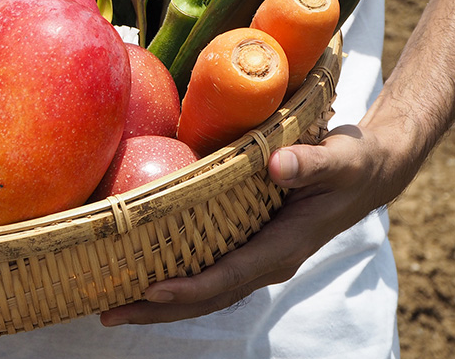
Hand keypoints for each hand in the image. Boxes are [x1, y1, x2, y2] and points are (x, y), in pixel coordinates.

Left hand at [99, 123, 397, 325]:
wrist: (365, 175)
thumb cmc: (350, 166)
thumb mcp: (339, 160)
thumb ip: (309, 163)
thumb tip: (277, 166)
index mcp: (284, 247)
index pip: (230, 275)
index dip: (191, 287)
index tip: (153, 290)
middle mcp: (267, 261)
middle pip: (207, 297)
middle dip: (158, 309)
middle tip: (107, 313)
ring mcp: (257, 258)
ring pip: (204, 292)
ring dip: (159, 304)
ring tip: (112, 307)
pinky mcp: (248, 247)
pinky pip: (208, 273)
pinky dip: (175, 283)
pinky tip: (141, 279)